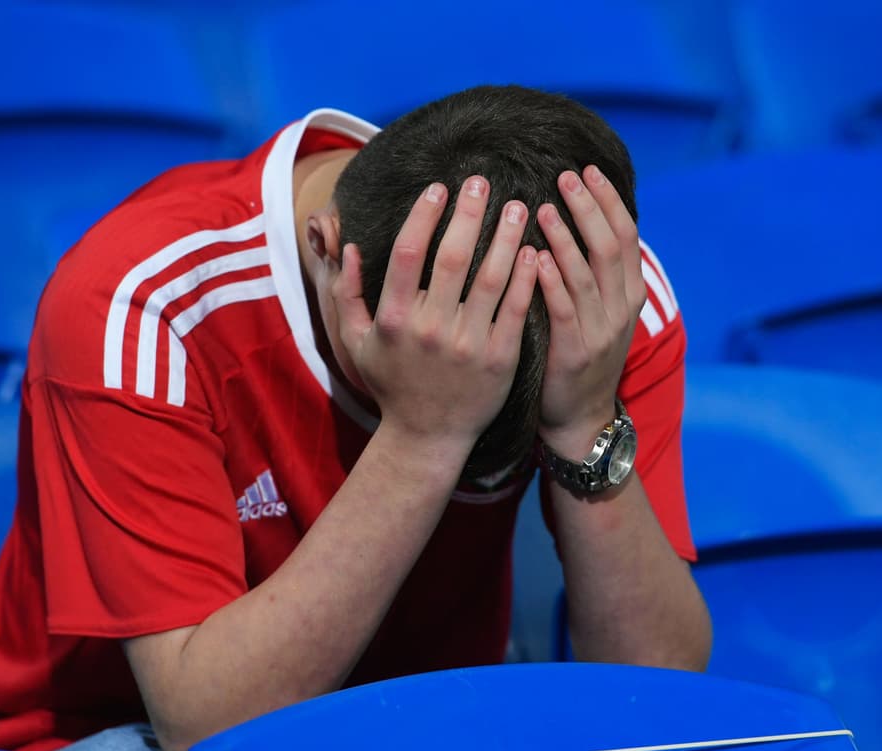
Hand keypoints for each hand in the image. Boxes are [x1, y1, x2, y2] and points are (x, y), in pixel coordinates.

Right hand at [333, 176, 537, 457]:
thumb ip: (346, 294)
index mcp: (394, 319)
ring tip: (519, 206)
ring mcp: (468, 344)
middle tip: (481, 182)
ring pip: (491, 278)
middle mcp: (430, 328)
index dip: (423, 215)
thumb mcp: (355, 343)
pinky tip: (535, 250)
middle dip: (468, 213)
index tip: (438, 188)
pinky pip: (516, 309)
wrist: (427, 437)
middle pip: (452, 257)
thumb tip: (349, 246)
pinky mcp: (499, 359)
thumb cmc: (392, 384)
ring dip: (506, 237)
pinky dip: (527, 277)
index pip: (407, 253)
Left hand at [536, 166, 646, 457]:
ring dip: (566, 237)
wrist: (580, 416)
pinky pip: (565, 308)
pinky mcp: (576, 351)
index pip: (626, 236)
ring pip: (587, 273)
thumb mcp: (599, 313)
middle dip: (589, 208)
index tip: (589, 170)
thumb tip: (580, 219)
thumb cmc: (580, 357)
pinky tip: (535, 257)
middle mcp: (621, 309)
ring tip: (543, 207)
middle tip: (566, 176)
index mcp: (629, 294)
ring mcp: (602, 331)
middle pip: (610, 246)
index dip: (608, 201)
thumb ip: (594, 272)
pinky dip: (551, 280)